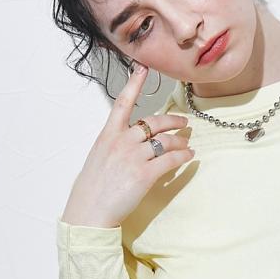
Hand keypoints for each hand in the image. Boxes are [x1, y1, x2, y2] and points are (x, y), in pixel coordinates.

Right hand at [61, 62, 194, 227]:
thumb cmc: (93, 188)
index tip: (143, 66)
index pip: (123, 103)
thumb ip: (115, 145)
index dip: (134, 83)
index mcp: (108, 135)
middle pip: (154, 123)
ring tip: (187, 145)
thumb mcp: (99, 157)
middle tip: (184, 124)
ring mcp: (133, 157)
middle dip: (172, 121)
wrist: (89, 211)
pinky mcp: (145, 174)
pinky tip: (189, 157)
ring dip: (180, 142)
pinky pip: (171, 160)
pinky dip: (183, 157)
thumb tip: (133, 142)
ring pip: (165, 141)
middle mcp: (122, 141)